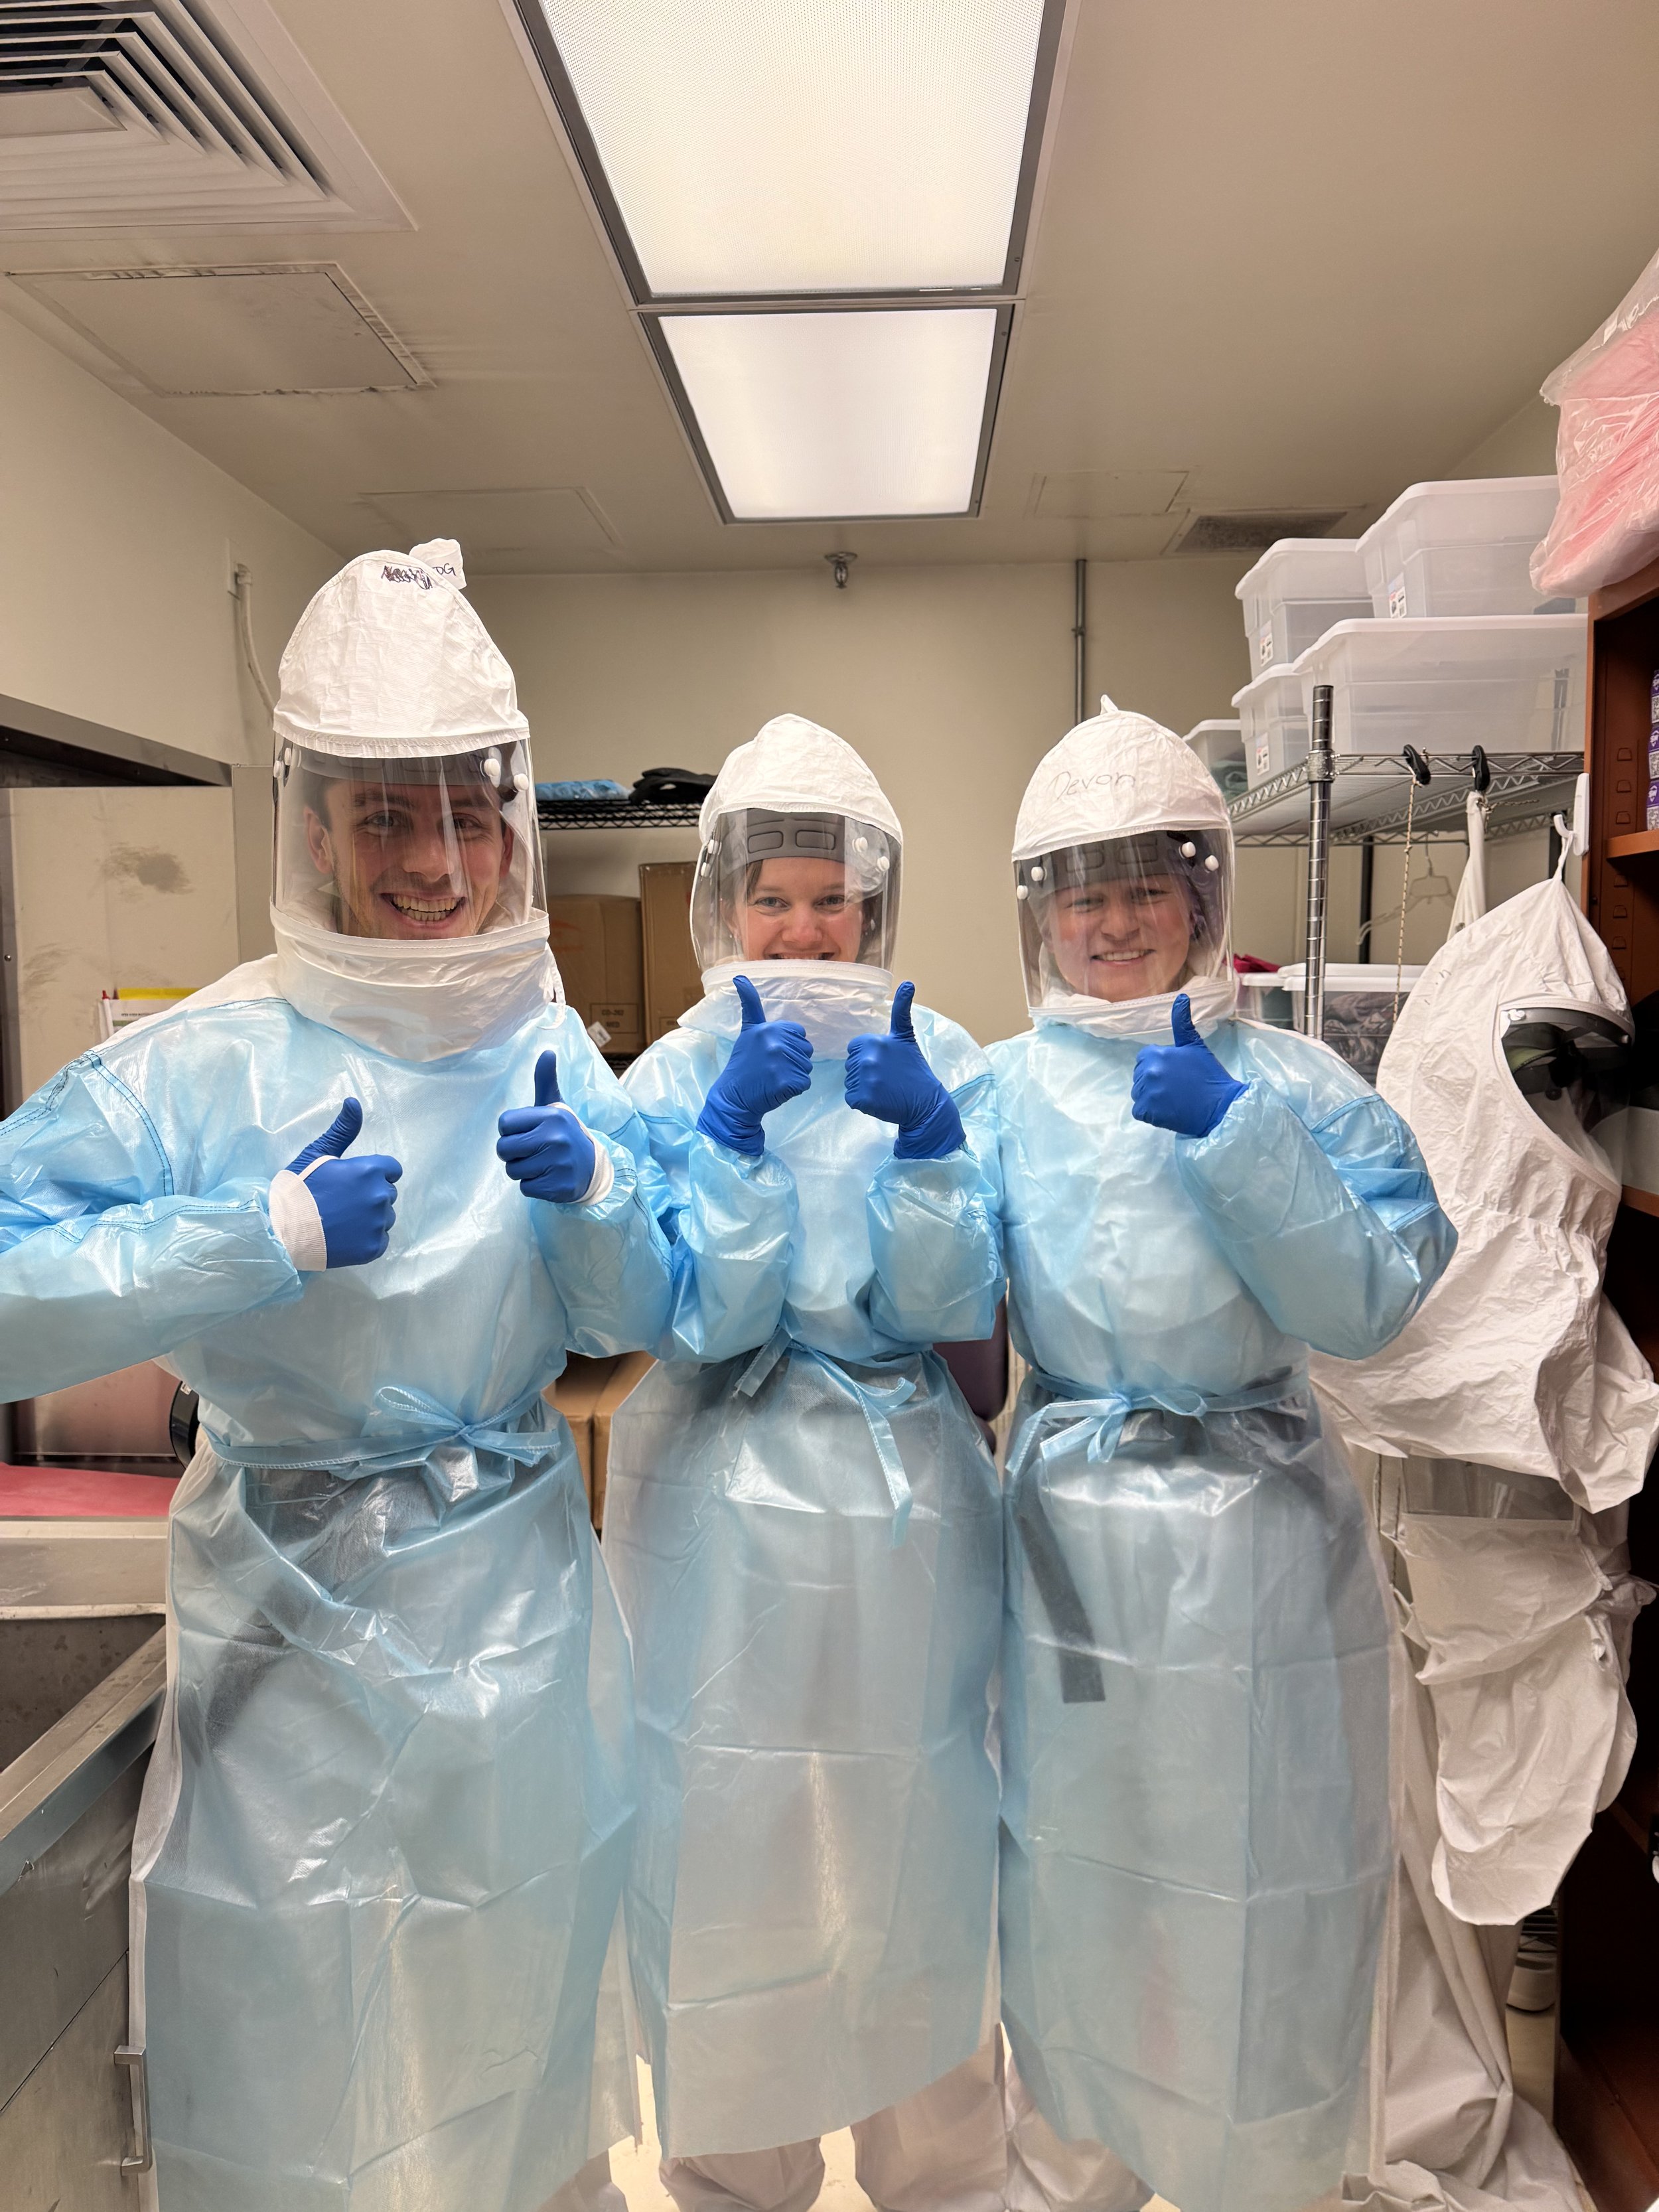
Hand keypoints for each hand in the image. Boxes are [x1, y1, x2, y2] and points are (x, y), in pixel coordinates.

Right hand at [281, 1098, 401, 1266]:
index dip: (373, 1174)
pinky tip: (344, 1236)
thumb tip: (354, 1102)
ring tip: (341, 1220)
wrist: (282, 1231)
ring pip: (385, 1217)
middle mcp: (380, 1196)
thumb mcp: (317, 1154)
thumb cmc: (297, 1189)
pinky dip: (366, 1239)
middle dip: (369, 1195)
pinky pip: (380, 1240)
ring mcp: (378, 1224)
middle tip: (341, 1202)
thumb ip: (342, 1130)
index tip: (353, 1182)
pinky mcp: (374, 1248)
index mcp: (371, 1170)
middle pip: (387, 1193)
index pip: (391, 1169)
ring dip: (369, 1217)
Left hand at [497, 1052, 599, 1202]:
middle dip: (512, 1153)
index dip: (510, 1131)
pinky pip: (525, 1188)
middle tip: (531, 1152)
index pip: (504, 1124)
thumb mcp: (556, 1108)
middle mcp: (555, 1138)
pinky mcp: (558, 1186)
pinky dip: (533, 1186)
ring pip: (513, 1171)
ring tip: (541, 1164)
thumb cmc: (565, 1135)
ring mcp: (558, 1163)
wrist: (593, 1168)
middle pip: (504, 1149)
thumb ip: (545, 1081)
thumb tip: (547, 1051)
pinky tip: (548, 1177)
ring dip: (522, 1171)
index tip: (527, 1133)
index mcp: (551, 1116)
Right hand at [696, 975, 812, 1156]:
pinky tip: (777, 1089)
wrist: (734, 1097)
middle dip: (793, 1061)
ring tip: (773, 1078)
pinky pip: (805, 1083)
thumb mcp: (747, 1031)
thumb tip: (740, 976)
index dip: (788, 1045)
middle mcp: (775, 1043)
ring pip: (806, 1067)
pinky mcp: (788, 1082)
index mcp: (767, 1028)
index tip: (770, 1054)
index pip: (799, 1034)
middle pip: (805, 1050)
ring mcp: (782, 1063)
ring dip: (794, 1075)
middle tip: (771, 1069)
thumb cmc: (743, 1064)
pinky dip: (794, 1089)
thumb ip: (749, 1004)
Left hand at [844, 982, 964, 1160]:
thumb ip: (901, 1010)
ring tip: (884, 1089)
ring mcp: (865, 1080)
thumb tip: (907, 982)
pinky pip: (851, 1098)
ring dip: (863, 1087)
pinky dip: (863, 1102)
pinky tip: (880, 1099)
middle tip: (887, 1078)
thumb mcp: (906, 1036)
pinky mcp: (863, 1099)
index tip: (886, 1064)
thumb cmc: (915, 1069)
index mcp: (874, 1041)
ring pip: (850, 1082)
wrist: (925, 1102)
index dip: (868, 1057)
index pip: (855, 1049)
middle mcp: (867, 1059)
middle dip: (865, 1072)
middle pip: (851, 1065)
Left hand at [1131, 993, 1244, 1138]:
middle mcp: (1148, 1072)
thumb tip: (1181, 996)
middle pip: (1140, 1075)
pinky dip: (1151, 1113)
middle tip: (1177, 1086)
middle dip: (1154, 1080)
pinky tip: (1168, 1110)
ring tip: (1173, 1099)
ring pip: (1139, 1093)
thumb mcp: (1195, 1045)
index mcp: (1156, 1054)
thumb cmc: (1209, 1075)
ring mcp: (1146, 1094)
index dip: (1159, 1064)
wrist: (1220, 1107)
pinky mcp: (1147, 1112)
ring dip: (1151, 1097)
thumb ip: (1182, 1023)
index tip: (1175, 1072)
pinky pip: (1139, 1111)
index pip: (1144, 1057)